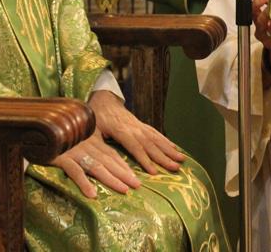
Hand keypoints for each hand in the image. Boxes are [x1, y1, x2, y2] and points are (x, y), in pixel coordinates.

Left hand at [50, 90, 185, 197]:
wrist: (103, 98)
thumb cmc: (93, 115)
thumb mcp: (89, 127)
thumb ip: (93, 139)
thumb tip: (91, 153)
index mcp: (119, 129)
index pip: (134, 146)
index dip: (144, 159)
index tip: (154, 172)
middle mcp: (133, 127)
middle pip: (150, 144)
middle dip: (163, 157)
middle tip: (176, 168)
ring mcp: (139, 125)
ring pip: (156, 138)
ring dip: (169, 150)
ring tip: (182, 160)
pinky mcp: (141, 125)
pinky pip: (156, 133)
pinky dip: (166, 142)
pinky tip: (175, 149)